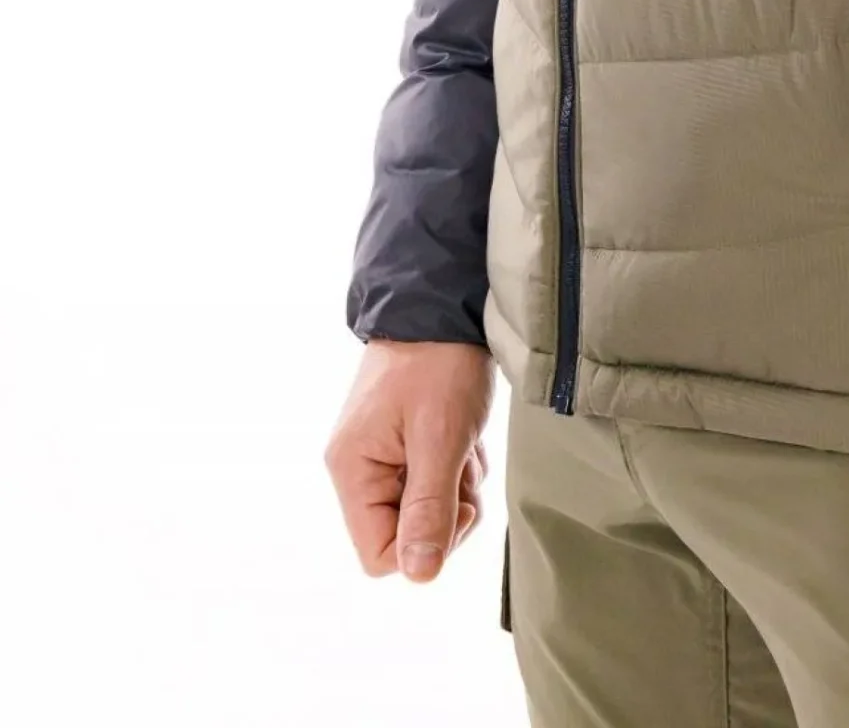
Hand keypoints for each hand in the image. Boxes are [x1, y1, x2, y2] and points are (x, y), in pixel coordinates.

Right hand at [324, 338, 495, 581]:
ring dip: (457, 484)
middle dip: (446, 507)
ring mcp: (380, 456)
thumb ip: (429, 508)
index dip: (425, 544)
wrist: (445, 304)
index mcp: (352, 471)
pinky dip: (456, 465)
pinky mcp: (403, 445)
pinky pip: (433, 482)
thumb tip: (419, 576)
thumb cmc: (440, 364)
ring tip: (464, 439)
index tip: (457, 504)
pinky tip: (464, 432)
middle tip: (462, 462)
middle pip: (405, 535)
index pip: (379, 556)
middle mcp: (358, 469)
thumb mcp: (441, 437)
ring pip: (425, 509)